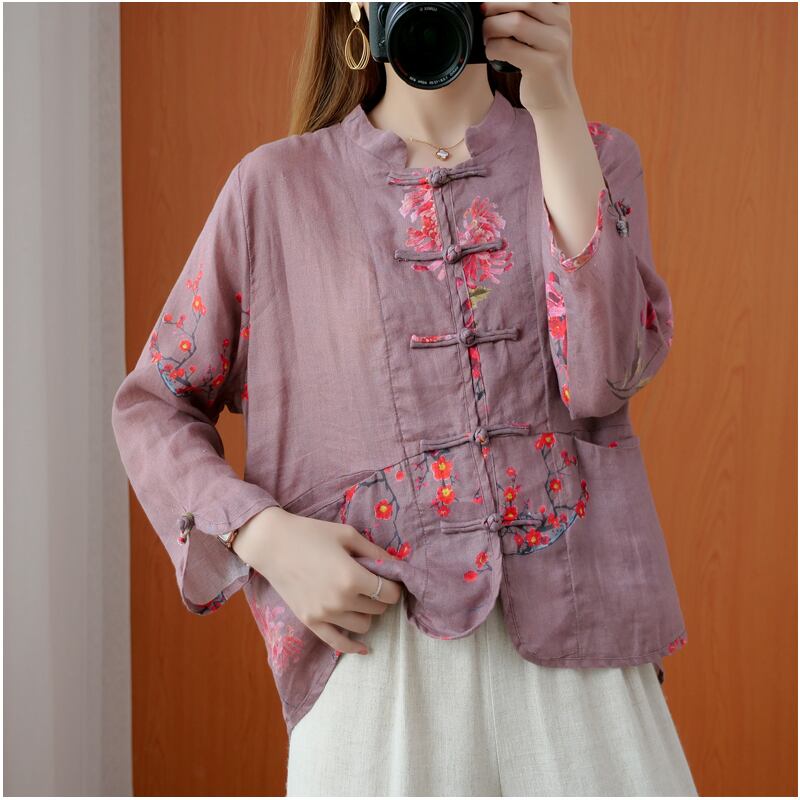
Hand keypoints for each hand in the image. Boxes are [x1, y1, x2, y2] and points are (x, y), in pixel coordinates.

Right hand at [233, 505, 402, 654]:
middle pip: (378, 609)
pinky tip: (364, 648)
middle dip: (380, 597)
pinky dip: (354, 647)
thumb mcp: (347, 535)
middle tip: (372, 584)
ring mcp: (325, 615)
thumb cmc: (311, 533)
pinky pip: (339, 644)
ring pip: (364, 626)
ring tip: (359, 599)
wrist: (272, 544)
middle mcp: (341, 601)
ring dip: (367, 613)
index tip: (390, 579)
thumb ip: (374, 552)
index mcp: (352, 577)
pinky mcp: (310, 622)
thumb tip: (396, 566)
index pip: (389, 593)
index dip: (394, 586)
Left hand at [481, 2, 577, 113]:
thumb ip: (525, 14)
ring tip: (487, 38)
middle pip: (525, 0)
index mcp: (560, 9)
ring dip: (491, 27)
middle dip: (496, 4)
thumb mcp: (540, 32)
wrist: (555, 101)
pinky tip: (491, 54)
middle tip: (483, 13)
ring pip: (515, 21)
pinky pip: (508, 47)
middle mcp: (562, 22)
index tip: (489, 4)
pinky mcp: (544, 66)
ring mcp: (556, 44)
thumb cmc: (539, 64)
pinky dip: (492, 48)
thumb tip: (488, 5)